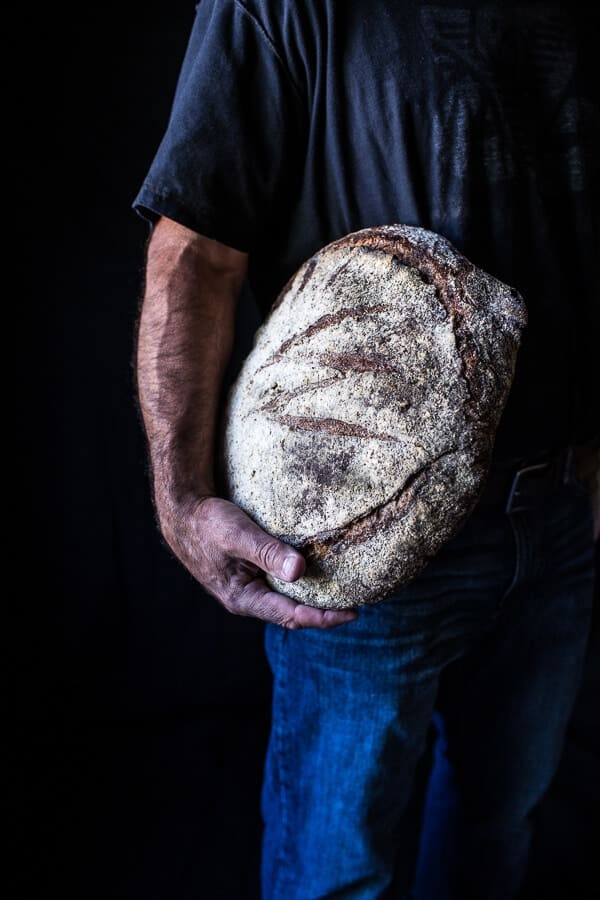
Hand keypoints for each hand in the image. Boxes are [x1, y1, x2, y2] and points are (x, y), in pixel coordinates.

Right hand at [160, 496, 358, 628]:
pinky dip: (298, 582)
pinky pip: (278, 585)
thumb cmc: (208, 523)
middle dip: (322, 612)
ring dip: (311, 598)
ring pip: (285, 600)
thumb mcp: (239, 535)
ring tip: (341, 591)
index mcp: (244, 598)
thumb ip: (268, 552)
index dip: (324, 617)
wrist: (182, 514)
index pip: (292, 617)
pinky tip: (314, 572)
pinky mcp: (249, 574)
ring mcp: (248, 588)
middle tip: (355, 605)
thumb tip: (300, 570)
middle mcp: (247, 599)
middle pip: (292, 614)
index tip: (353, 613)